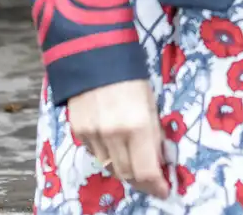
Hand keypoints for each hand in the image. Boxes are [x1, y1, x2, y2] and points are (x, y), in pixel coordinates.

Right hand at [66, 79, 168, 197]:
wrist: (94, 53)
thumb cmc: (130, 75)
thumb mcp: (151, 103)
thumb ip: (153, 134)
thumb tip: (158, 160)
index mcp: (138, 125)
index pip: (146, 171)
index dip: (156, 185)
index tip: (163, 190)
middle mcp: (113, 134)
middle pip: (127, 174)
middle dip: (142, 180)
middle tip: (152, 179)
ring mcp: (93, 135)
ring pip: (110, 167)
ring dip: (124, 168)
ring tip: (134, 160)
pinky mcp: (78, 132)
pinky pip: (96, 153)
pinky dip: (108, 154)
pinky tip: (115, 143)